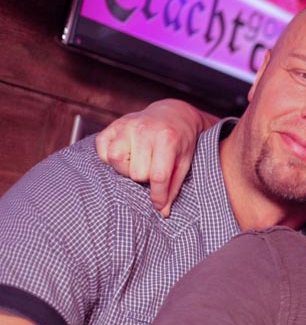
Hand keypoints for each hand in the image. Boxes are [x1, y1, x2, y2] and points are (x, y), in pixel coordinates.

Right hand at [95, 99, 205, 216]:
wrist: (173, 114)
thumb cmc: (180, 141)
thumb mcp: (184, 162)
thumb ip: (173, 187)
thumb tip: (162, 211)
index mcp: (167, 139)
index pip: (158, 176)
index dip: (157, 196)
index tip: (158, 205)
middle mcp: (145, 130)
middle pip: (136, 172)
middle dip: (144, 177)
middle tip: (152, 168)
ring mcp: (126, 126)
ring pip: (115, 161)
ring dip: (126, 168)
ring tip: (137, 162)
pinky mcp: (112, 126)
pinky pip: (102, 151)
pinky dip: (110, 158)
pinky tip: (126, 154)